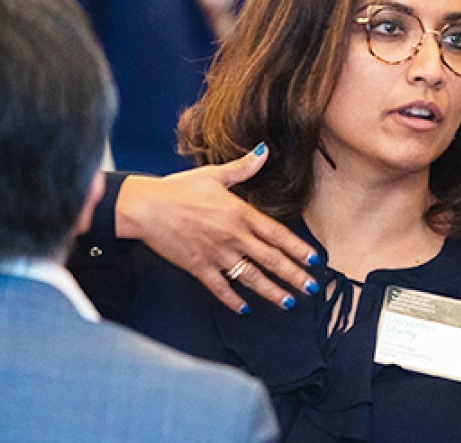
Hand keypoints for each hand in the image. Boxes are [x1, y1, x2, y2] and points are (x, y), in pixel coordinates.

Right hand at [115, 145, 319, 313]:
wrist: (147, 207)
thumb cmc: (178, 189)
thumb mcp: (214, 174)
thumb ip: (243, 167)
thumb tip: (263, 151)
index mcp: (240, 214)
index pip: (277, 234)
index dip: (298, 248)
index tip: (314, 260)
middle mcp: (233, 236)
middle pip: (271, 259)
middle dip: (293, 275)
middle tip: (311, 288)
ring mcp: (217, 255)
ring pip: (251, 278)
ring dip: (272, 291)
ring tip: (288, 302)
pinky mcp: (199, 268)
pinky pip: (221, 288)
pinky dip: (233, 300)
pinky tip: (245, 309)